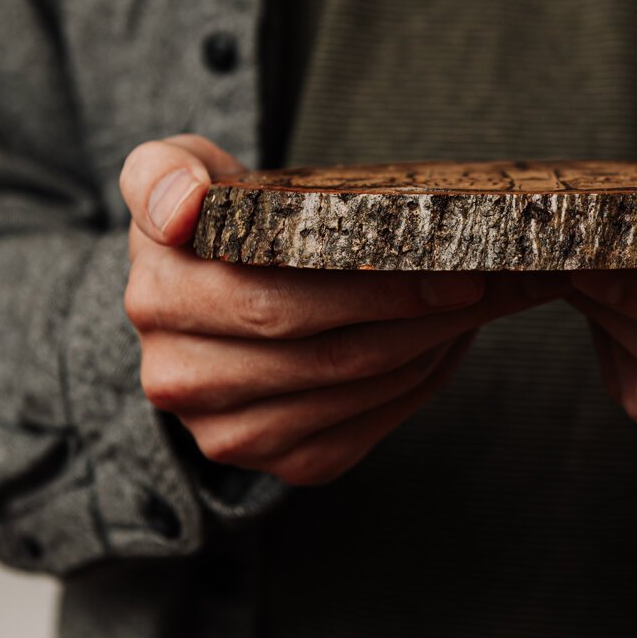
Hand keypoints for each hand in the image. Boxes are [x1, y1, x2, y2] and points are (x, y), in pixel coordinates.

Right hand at [121, 135, 566, 484]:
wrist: (217, 304)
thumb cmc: (216, 228)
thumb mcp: (177, 177)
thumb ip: (163, 173)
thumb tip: (184, 204)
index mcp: (156, 298)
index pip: (270, 300)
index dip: (361, 285)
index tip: (427, 252)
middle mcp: (179, 378)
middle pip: (323, 348)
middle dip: (413, 308)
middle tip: (480, 274)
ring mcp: (228, 433)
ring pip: (353, 387)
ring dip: (430, 341)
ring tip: (477, 296)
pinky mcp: (280, 464)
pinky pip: (368, 427)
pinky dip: (420, 380)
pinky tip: (444, 338)